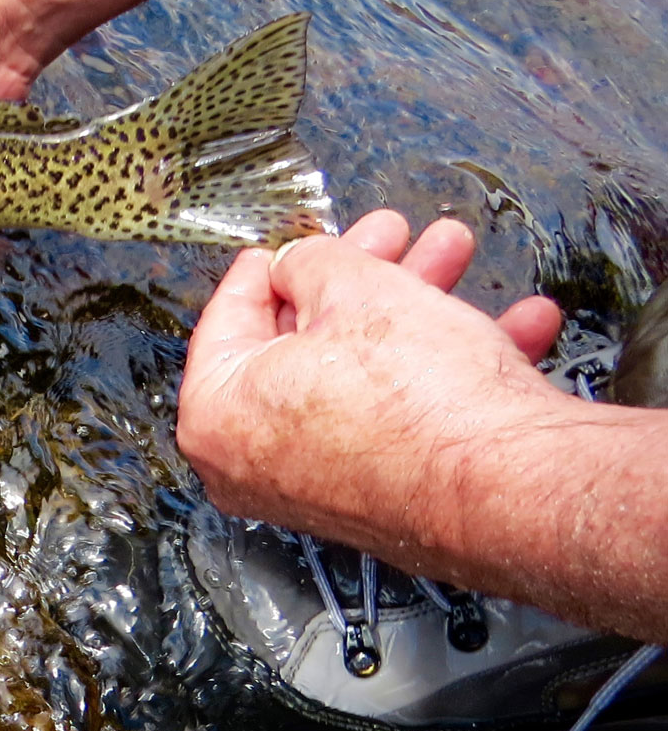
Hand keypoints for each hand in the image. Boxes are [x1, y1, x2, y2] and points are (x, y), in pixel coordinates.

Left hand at [177, 211, 567, 554]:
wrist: (507, 488)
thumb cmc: (417, 402)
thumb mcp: (352, 289)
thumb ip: (311, 263)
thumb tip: (300, 264)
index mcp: (219, 416)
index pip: (227, 323)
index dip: (265, 270)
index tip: (280, 247)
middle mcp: (259, 463)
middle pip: (305, 343)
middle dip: (362, 276)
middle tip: (388, 236)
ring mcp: (324, 485)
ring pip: (366, 371)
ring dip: (418, 306)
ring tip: (453, 253)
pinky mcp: (390, 494)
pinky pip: (406, 416)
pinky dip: (452, 365)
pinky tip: (512, 323)